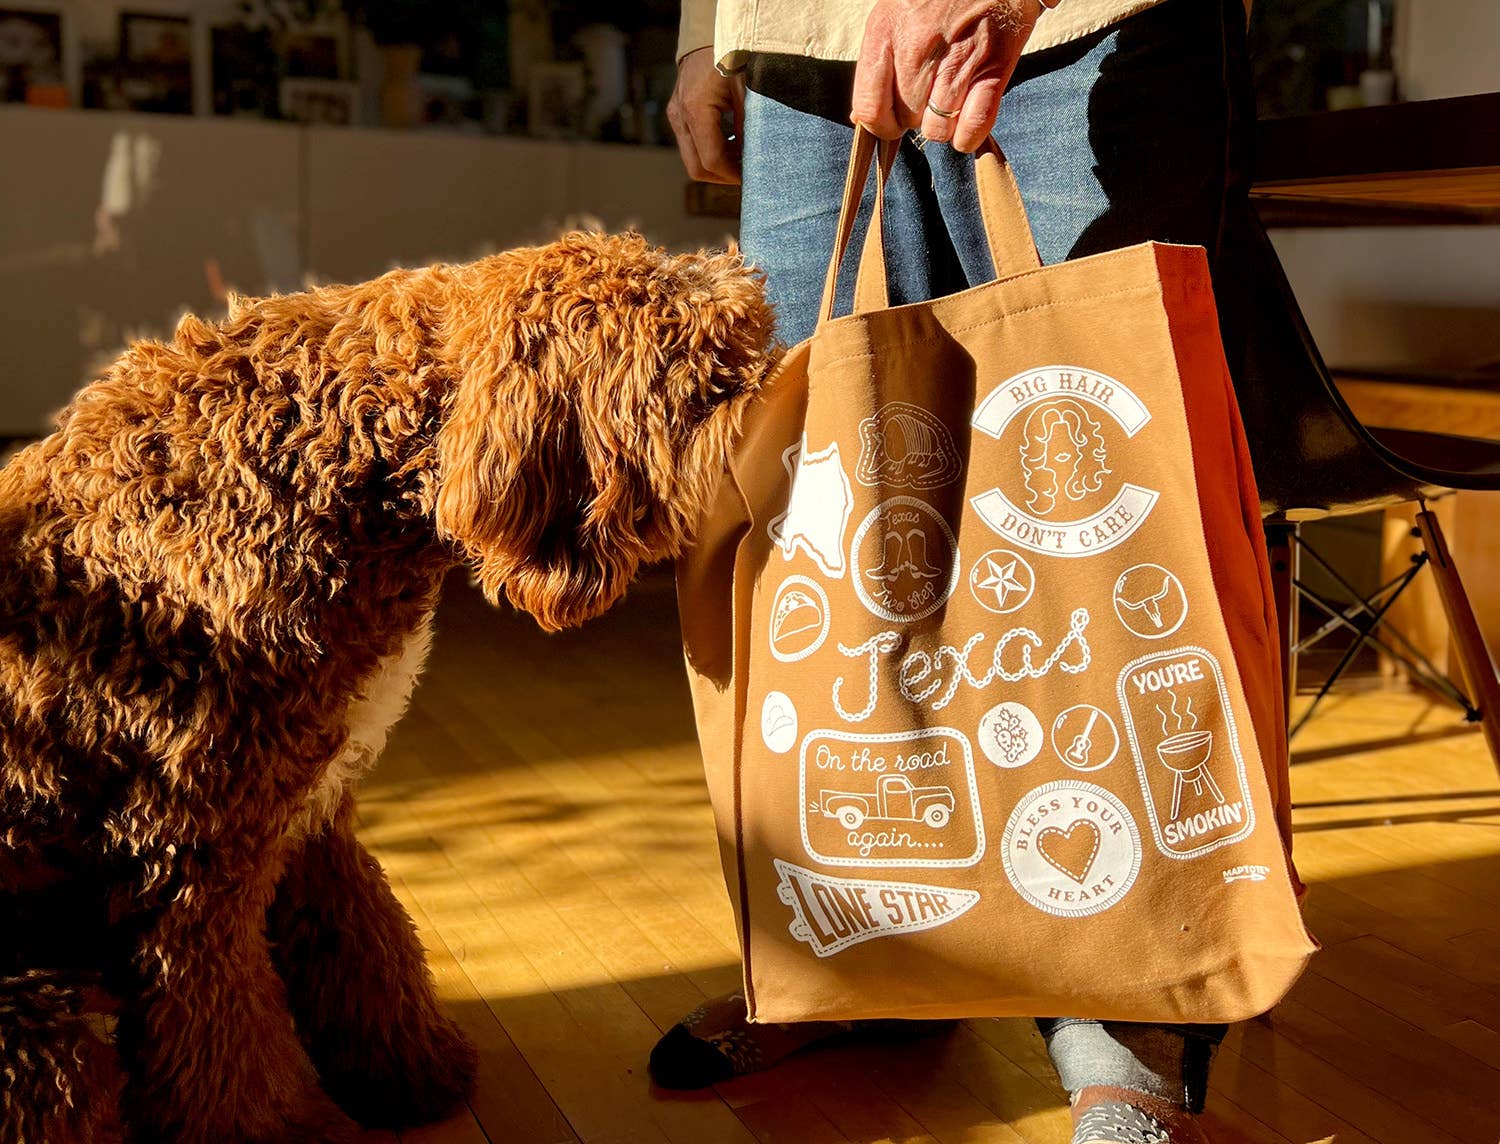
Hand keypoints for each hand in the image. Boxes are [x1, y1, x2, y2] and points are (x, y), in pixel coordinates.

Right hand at [668, 47, 745, 183]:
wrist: (708, 34)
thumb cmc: (729, 56)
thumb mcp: (746, 91)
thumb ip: (748, 127)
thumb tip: (754, 160)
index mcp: (695, 110)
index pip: (711, 160)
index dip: (732, 174)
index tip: (751, 177)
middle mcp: (680, 116)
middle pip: (696, 167)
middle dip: (722, 176)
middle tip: (746, 175)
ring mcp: (675, 116)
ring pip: (692, 159)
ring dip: (716, 165)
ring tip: (741, 159)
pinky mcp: (677, 114)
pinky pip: (691, 144)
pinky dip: (710, 151)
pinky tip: (731, 145)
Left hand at [852, 0, 1042, 150]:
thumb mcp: (895, 14)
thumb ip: (877, 63)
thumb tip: (863, 116)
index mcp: (886, 31)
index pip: (871, 108)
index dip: (880, 126)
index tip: (891, 123)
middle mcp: (918, 48)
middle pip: (905, 120)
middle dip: (914, 117)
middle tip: (929, 92)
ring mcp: (957, 60)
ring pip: (937, 129)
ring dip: (942, 124)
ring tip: (950, 97)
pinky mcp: (993, 68)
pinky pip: (972, 127)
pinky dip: (968, 133)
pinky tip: (968, 117)